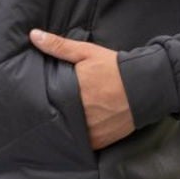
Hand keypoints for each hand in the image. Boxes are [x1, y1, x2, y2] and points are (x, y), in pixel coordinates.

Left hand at [29, 28, 134, 148]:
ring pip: (67, 132)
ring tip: (63, 120)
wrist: (145, 87)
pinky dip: (79, 138)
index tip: (36, 99)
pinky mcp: (99, 142)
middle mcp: (79, 113)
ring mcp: (89, 130)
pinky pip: (82, 143)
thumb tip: (34, 35)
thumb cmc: (114, 67)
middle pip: (56, 117)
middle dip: (53, 114)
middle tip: (49, 110)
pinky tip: (78, 129)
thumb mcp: (87, 52)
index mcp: (71, 91)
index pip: (46, 100)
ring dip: (65, 127)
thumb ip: (59, 45)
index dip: (41, 100)